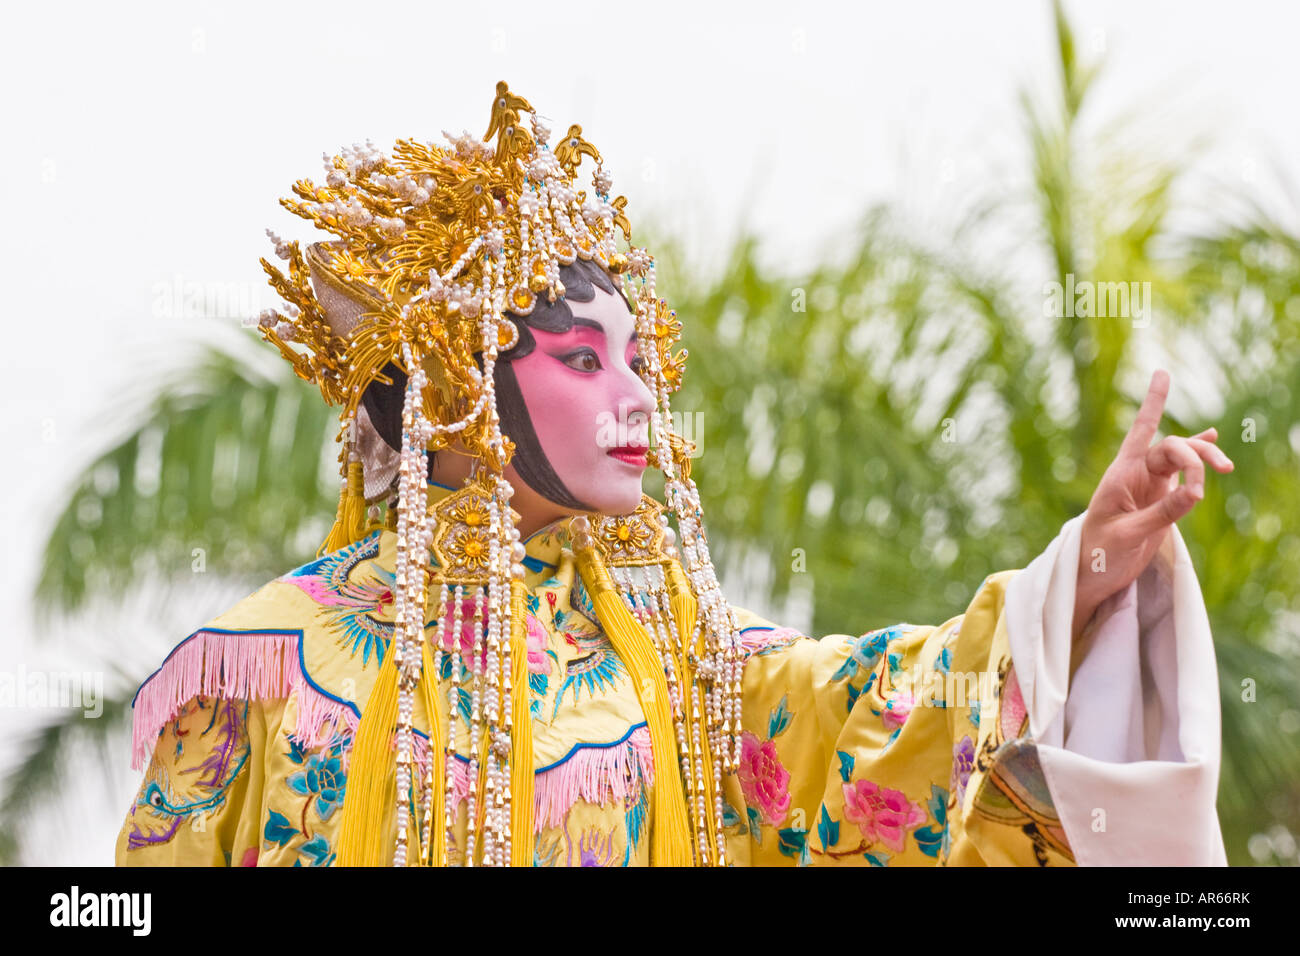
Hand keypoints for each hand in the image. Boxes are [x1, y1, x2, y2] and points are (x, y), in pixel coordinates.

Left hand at [1072, 369, 1233, 641]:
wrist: (1092, 573)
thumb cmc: (1099, 553)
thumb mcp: (1127, 535)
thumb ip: (1160, 514)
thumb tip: (1196, 493)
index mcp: (1121, 474)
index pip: (1140, 431)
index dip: (1153, 403)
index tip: (1162, 373)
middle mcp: (1136, 473)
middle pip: (1174, 448)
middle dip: (1197, 457)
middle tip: (1206, 488)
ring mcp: (1150, 484)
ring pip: (1182, 458)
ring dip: (1205, 458)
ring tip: (1227, 468)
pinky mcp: (1160, 498)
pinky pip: (1183, 472)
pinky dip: (1198, 458)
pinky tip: (1212, 437)